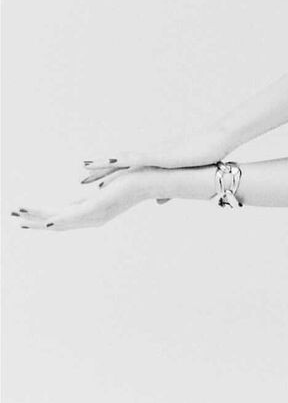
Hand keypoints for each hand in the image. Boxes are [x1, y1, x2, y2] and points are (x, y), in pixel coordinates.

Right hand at [10, 167, 152, 231]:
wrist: (156, 180)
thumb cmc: (141, 181)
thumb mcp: (116, 183)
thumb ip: (104, 188)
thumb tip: (98, 188)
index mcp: (97, 211)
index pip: (67, 217)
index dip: (47, 218)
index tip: (29, 217)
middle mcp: (95, 217)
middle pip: (60, 222)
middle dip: (36, 221)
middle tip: (16, 219)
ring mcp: (96, 214)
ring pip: (61, 221)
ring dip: (38, 220)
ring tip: (18, 217)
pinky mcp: (98, 206)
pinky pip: (73, 215)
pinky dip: (56, 218)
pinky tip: (42, 222)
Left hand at [79, 124, 232, 203]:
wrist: (218, 139)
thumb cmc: (206, 157)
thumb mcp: (184, 178)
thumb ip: (169, 189)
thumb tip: (158, 201)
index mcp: (155, 163)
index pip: (128, 172)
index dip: (111, 178)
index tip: (94, 184)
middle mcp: (150, 156)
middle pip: (120, 165)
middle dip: (101, 173)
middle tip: (82, 179)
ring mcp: (154, 154)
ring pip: (124, 160)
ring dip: (105, 165)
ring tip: (86, 169)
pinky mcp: (161, 154)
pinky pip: (137, 158)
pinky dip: (122, 160)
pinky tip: (109, 161)